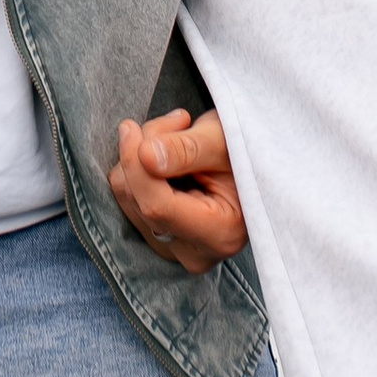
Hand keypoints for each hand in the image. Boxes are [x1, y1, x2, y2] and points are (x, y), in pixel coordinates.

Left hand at [107, 105, 248, 276]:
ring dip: (141, 158)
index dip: (135, 164)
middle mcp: (195, 253)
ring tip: (178, 139)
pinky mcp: (158, 240)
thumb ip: (186, 148)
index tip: (131, 127)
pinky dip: (139, 172)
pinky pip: (127, 200)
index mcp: (220, 233)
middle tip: (177, 123)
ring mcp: (174, 251)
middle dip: (143, 152)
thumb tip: (145, 156)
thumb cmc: (242, 148)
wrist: (249, 161)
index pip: (157, 206)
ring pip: (127, 198)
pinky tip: (168, 161)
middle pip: (138, 201)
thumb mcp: (222, 139)